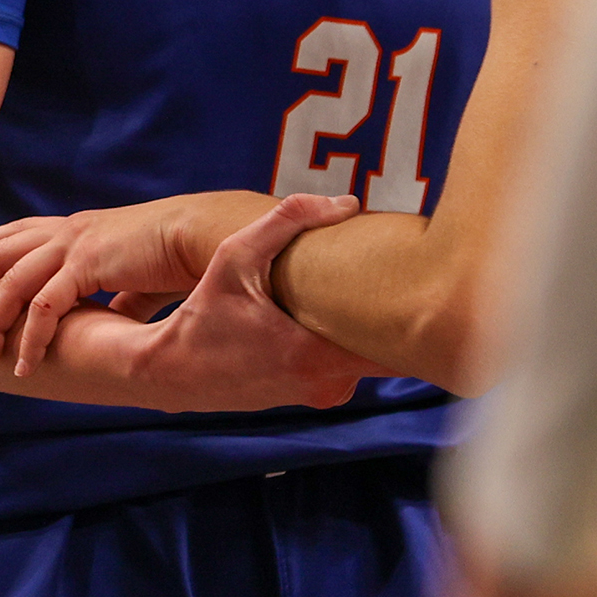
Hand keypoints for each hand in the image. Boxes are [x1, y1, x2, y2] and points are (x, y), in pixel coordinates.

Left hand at [0, 195, 242, 375]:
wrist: (203, 235)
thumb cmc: (178, 253)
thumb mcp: (138, 273)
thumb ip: (122, 296)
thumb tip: (117, 319)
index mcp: (78, 228)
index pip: (18, 232)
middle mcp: (68, 231)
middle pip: (0, 254)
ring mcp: (74, 245)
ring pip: (13, 284)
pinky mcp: (88, 265)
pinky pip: (46, 306)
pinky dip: (31, 338)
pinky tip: (24, 364)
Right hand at [108, 194, 390, 411]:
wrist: (168, 371)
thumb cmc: (201, 316)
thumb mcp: (234, 258)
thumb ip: (286, 222)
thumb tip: (344, 202)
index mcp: (316, 356)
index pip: (394, 351)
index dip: (416, 322)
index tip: (429, 293)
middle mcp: (325, 384)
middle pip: (385, 353)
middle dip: (395, 320)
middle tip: (410, 282)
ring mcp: (316, 394)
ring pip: (362, 359)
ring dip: (366, 331)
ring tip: (374, 293)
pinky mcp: (306, 395)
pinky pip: (342, 366)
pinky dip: (343, 343)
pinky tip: (338, 316)